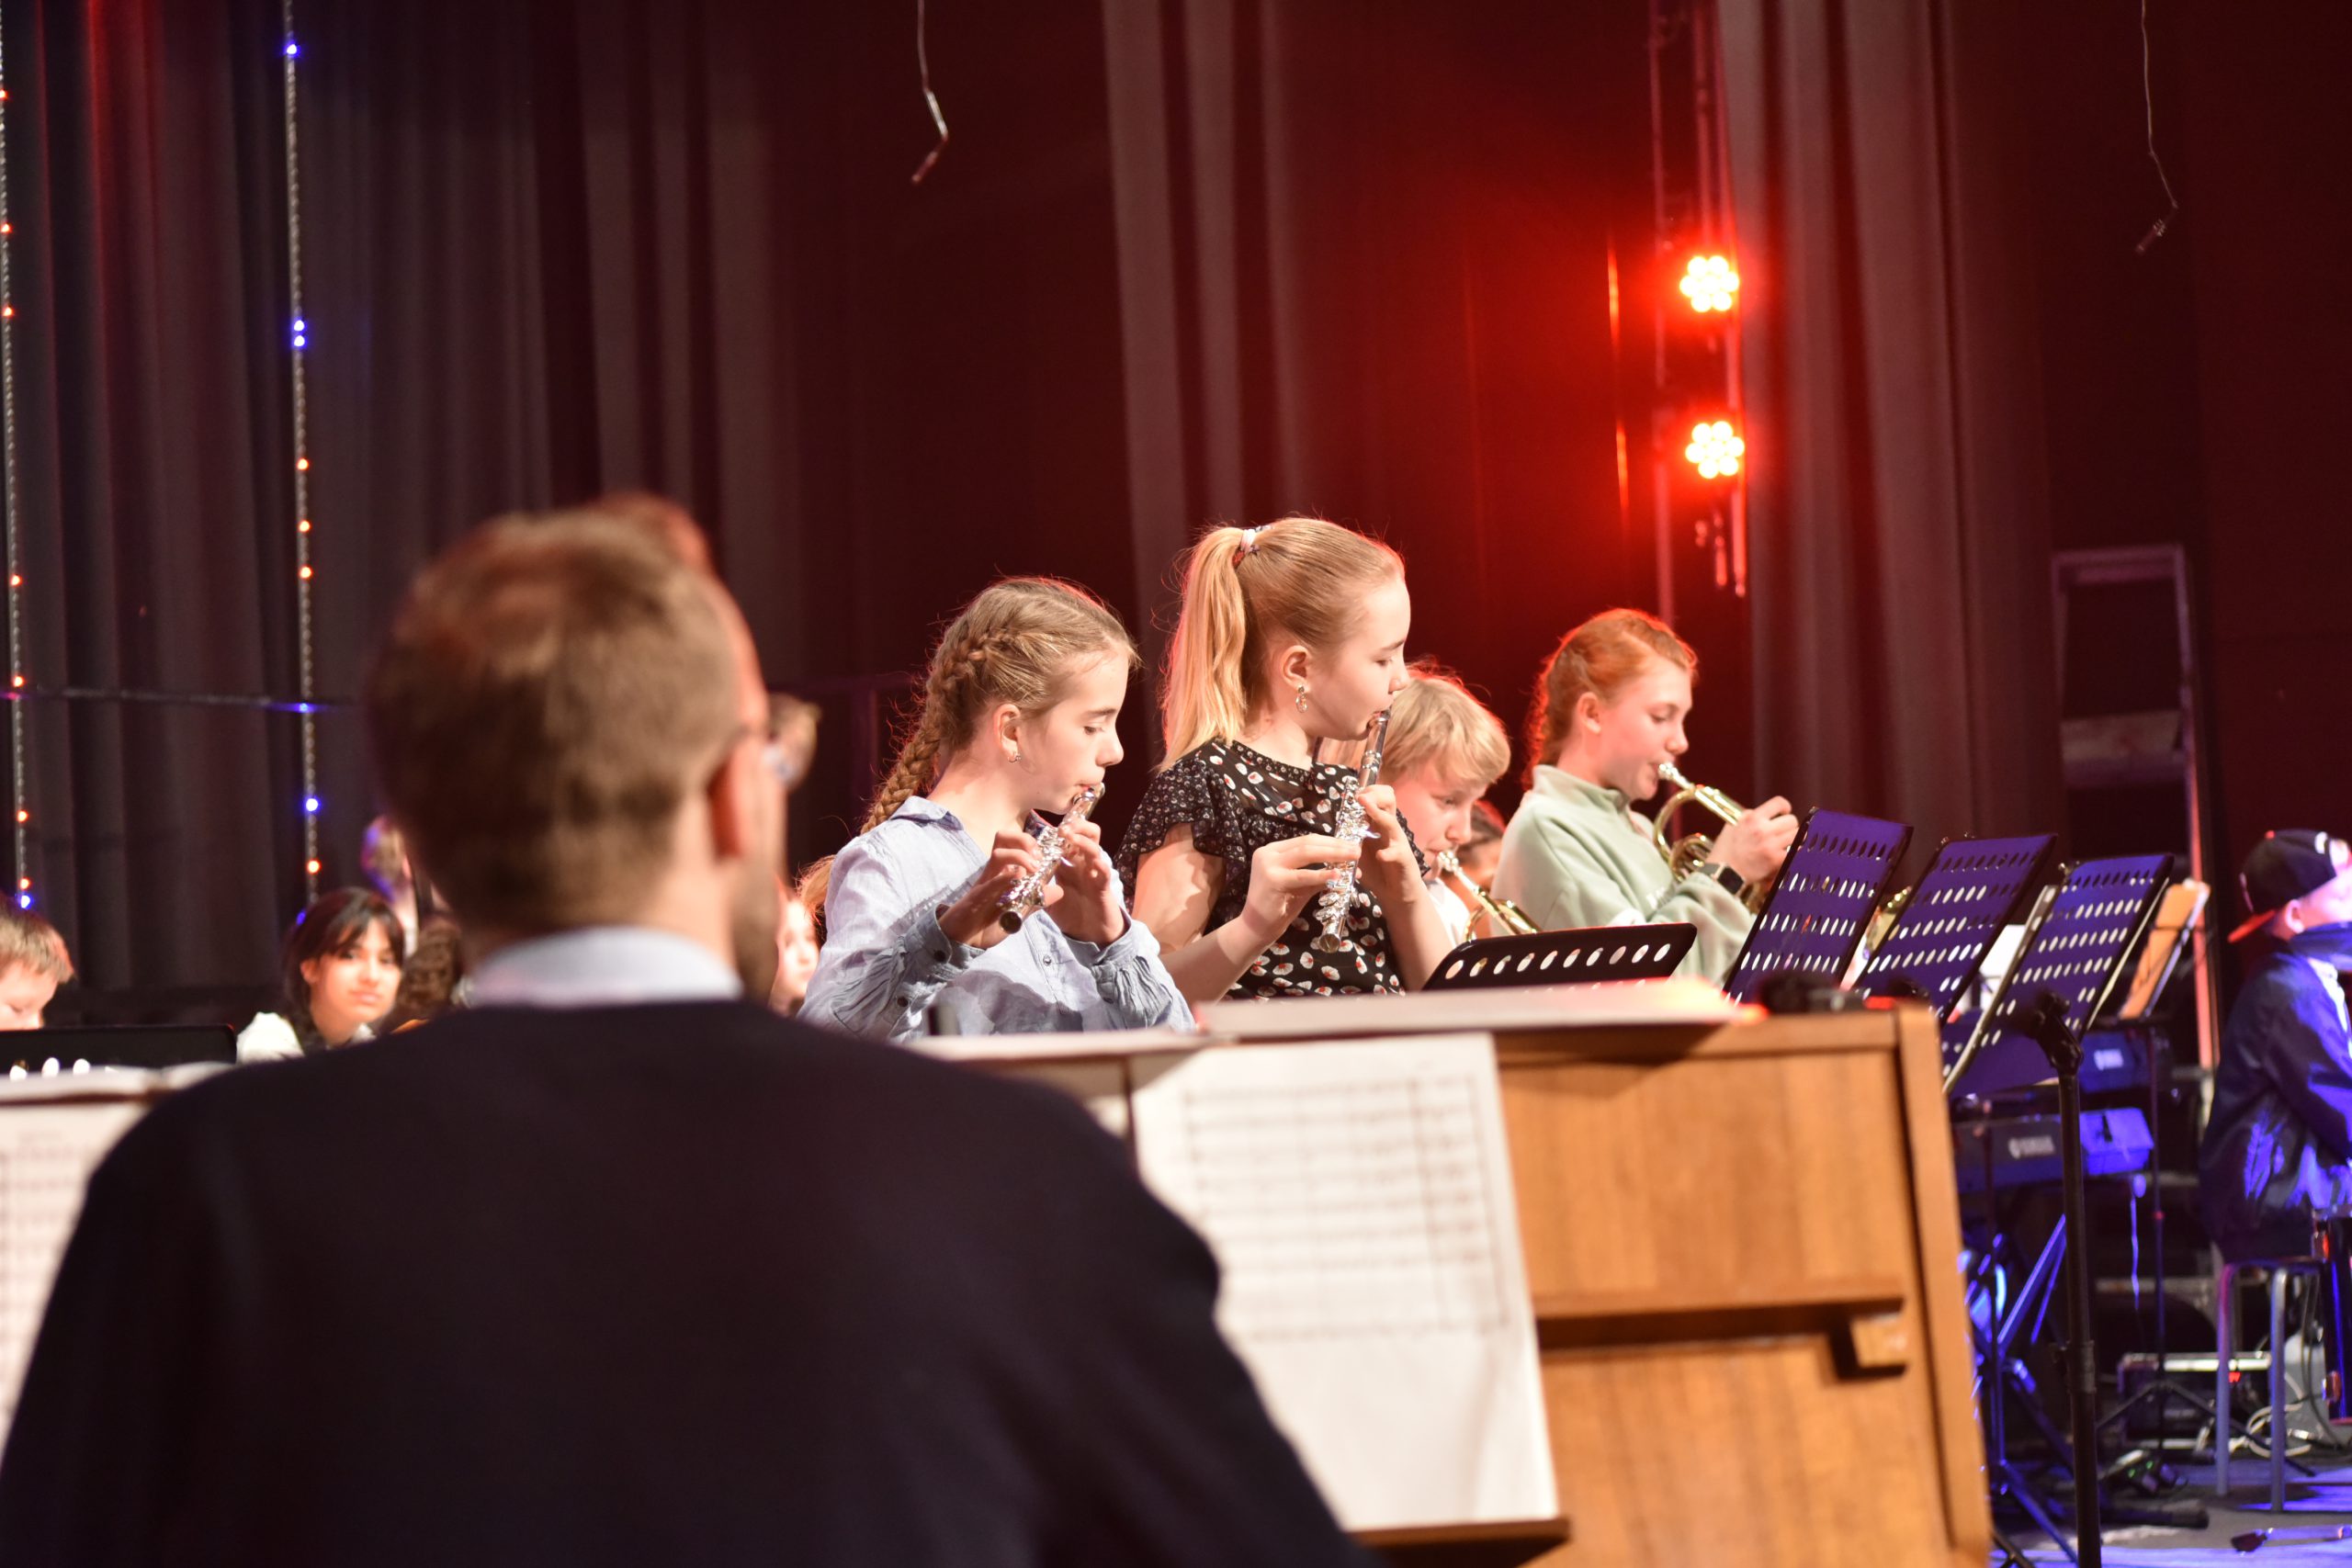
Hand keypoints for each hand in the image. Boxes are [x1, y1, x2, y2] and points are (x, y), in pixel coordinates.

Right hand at [939, 830, 1054, 949]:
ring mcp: (985, 882)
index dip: (1032, 841)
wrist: (963, 939)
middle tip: (1038, 856)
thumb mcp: (1019, 910)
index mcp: (1003, 871)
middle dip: (1025, 840)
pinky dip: (1006, 876)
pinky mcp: (978, 897)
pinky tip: (1018, 876)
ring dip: (1019, 856)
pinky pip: (991, 881)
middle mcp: (994, 871)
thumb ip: (1037, 900)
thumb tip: (1058, 890)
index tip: (1047, 854)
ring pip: (998, 854)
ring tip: (1033, 869)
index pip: (1014, 843)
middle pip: (1003, 838)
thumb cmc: (988, 921)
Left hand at [1046, 818, 1126, 945]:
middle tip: (1062, 829)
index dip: (1061, 831)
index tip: (1048, 830)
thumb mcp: (1049, 899)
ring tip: (1071, 837)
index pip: (1069, 840)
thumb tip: (1019, 880)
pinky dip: (1101, 866)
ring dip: (1083, 841)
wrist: (1091, 933)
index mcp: (1071, 865)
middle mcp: (1084, 865)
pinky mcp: (1103, 888)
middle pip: (1088, 835)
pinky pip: (1105, 873)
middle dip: (1076, 827)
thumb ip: (1038, 888)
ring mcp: (1095, 875)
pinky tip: (1093, 863)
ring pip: (1095, 849)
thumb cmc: (1072, 914)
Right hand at [1238, 834, 1359, 946]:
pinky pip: (1302, 876)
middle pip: (1308, 843)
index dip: (1331, 841)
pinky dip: (1321, 875)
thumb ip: (1319, 875)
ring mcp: (1269, 864)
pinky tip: (1337, 876)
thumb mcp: (1302, 886)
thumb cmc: (1280, 907)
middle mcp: (1269, 853)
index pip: (1306, 840)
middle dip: (1335, 846)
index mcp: (1274, 850)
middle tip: (1357, 851)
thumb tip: (1347, 870)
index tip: (1350, 845)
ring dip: (1332, 855)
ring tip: (1352, 858)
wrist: (1257, 927)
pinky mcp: (1272, 879)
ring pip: (1306, 853)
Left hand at [1352, 786, 1425, 912]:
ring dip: (1378, 813)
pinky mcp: (1404, 859)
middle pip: (1389, 800)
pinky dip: (1388, 853)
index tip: (1355, 794)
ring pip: (1391, 822)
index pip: (1380, 796)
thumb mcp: (1360, 850)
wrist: (1397, 893)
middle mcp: (1390, 829)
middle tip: (1360, 797)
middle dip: (1374, 794)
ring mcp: (1398, 842)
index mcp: (1379, 824)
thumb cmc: (1378, 869)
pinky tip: (1380, 855)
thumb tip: (1333, 826)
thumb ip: (1350, 838)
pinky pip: (1397, 852)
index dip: (1369, 790)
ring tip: (1366, 807)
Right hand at [1706, 795, 1798, 885]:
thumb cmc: (1725, 850)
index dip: (1784, 807)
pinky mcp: (1776, 860)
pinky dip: (1792, 852)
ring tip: (1783, 844)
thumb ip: (1748, 816)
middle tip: (1781, 832)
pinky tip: (1785, 855)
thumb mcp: (1732, 825)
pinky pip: (1795, 851)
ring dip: (1792, 839)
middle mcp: (1763, 829)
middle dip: (1788, 826)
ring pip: (1796, 835)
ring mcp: (1770, 845)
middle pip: (1791, 820)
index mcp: (1752, 818)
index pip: (1779, 802)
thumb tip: (1764, 813)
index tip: (1784, 812)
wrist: (1722, 873)